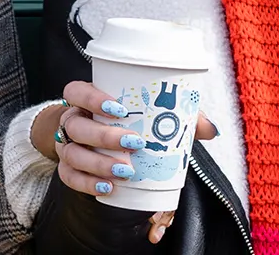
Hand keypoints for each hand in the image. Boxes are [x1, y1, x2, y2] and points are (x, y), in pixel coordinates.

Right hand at [33, 82, 219, 243]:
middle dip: (104, 136)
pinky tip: (108, 188)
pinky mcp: (66, 168)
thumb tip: (212, 130)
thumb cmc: (124, 121)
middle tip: (134, 144)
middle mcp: (72, 121)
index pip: (75, 91)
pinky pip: (69, 177)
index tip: (119, 108)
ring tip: (125, 171)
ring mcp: (66, 146)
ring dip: (98, 163)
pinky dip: (88, 184)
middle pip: (76, 126)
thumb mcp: (147, 113)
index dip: (92, 98)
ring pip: (72, 154)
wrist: (92, 139)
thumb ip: (178, 117)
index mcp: (85, 100)